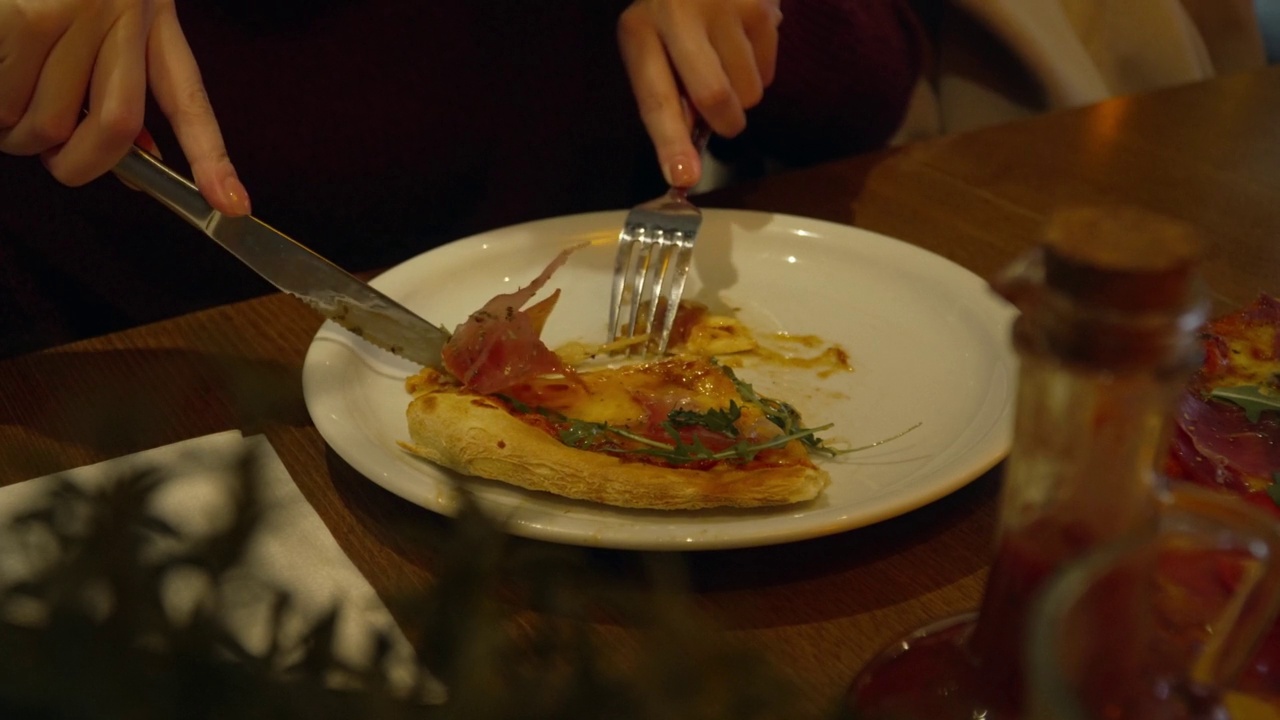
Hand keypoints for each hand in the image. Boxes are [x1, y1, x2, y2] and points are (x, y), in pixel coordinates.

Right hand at [0, 0, 249, 215]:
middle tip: (49, 156)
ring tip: (11, 103)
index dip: (212, 159)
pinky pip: (6, 102)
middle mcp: (123, 11)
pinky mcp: (22, 17)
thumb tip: (134, 164)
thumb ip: (121, 92)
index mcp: (154, 21)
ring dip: (20, 137)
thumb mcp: (108, 26)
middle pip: (115, 128)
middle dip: (77, 165)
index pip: (190, 100)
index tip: (233, 204)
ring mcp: (72, 11)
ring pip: (49, 123)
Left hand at [618, 0, 781, 187]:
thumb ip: (669, 94)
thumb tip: (688, 155)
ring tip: (729, 60)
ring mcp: (723, 6)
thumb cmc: (676, 13)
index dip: (670, 141)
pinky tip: (744, 42)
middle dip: (725, 122)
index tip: (683, 177)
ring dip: (744, 95)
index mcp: (639, 31)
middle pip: (713, 96)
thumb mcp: (657, 45)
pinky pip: (768, 71)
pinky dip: (760, 70)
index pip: (655, 97)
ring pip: (749, 91)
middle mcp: (676, 14)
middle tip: (726, 119)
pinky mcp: (761, 6)